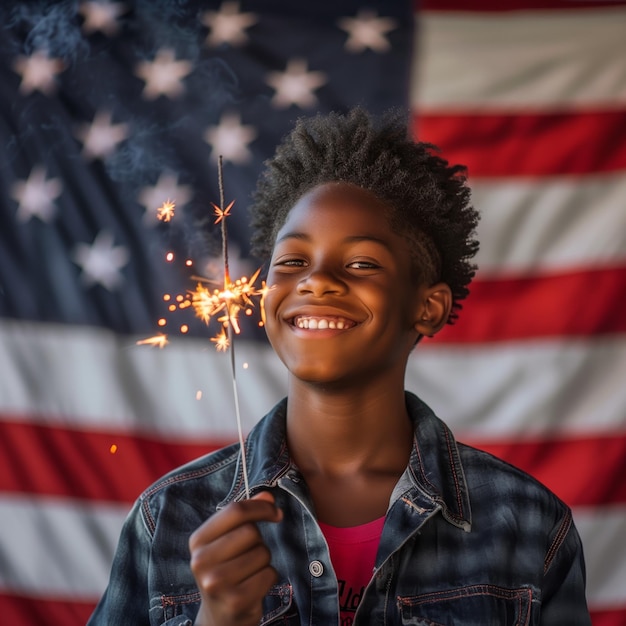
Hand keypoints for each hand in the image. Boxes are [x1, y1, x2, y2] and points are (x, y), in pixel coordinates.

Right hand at [189, 491, 282, 625]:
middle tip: (249, 555)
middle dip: (259, 541)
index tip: (275, 512)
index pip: (235, 510)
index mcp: (198, 540)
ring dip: (264, 561)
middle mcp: (201, 561)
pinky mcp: (236, 601)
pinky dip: (269, 578)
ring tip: (249, 572)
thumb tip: (268, 496)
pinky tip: (254, 586)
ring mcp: (217, 583)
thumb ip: (245, 515)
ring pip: (262, 553)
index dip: (261, 507)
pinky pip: (269, 574)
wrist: (218, 618)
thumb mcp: (228, 540)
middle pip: (251, 532)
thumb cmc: (226, 570)